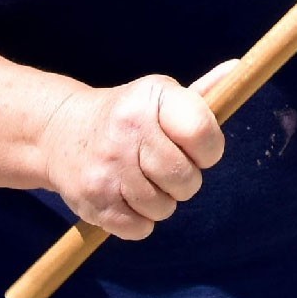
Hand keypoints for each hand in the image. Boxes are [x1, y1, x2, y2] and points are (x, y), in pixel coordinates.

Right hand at [40, 60, 232, 238]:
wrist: (59, 132)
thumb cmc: (127, 115)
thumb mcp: (158, 95)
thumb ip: (201, 92)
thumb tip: (238, 69)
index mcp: (151, 98)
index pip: (202, 133)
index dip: (209, 149)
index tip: (197, 148)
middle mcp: (128, 129)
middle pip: (188, 179)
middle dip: (184, 179)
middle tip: (164, 165)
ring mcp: (108, 167)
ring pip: (165, 208)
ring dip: (161, 201)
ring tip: (143, 179)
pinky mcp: (93, 200)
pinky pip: (141, 228)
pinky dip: (139, 220)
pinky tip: (125, 195)